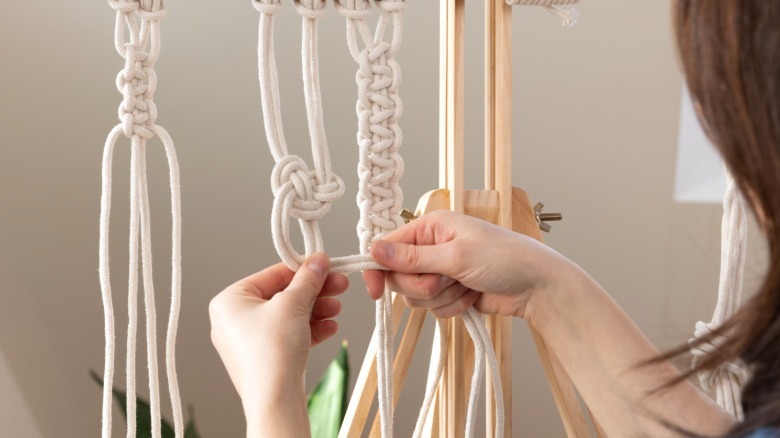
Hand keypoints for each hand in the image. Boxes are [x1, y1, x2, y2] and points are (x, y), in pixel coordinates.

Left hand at [209, 253, 347, 434]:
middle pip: (282, 295)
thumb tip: (317, 260)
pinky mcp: (265, 358)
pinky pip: (288, 336)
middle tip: (338, 284)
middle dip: (314, 292)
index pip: (271, 274)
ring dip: (316, 310)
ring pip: (288, 316)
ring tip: (336, 308)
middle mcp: (234, 320)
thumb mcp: (292, 304)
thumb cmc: (271, 352)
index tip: (324, 264)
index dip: (302, 269)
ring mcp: (249, 341)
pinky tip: (330, 327)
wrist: (275, 399)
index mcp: (229, 301)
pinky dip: (309, 330)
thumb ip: (307, 279)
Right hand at [363, 211, 574, 321]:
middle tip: (447, 280)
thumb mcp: (456, 255)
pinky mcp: (451, 293)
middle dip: (422, 286)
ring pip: (416, 296)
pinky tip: (473, 297)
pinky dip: (453, 307)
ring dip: (441, 298)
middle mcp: (432, 247)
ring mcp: (442, 271)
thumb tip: (374, 250)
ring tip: (466, 286)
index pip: (388, 248)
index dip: (379, 270)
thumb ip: (413, 257)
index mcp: (431, 227)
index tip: (375, 292)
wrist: (538, 287)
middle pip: (400, 276)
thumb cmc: (505, 259)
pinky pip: (434, 309)